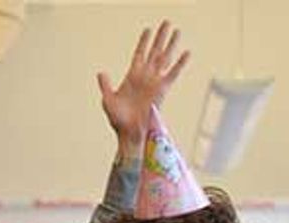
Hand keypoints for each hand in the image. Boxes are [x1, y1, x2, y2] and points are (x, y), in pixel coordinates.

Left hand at [97, 22, 189, 158]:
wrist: (129, 134)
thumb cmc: (118, 120)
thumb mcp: (108, 100)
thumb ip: (106, 85)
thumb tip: (101, 72)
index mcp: (132, 76)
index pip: (139, 53)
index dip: (143, 42)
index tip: (148, 30)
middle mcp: (145, 77)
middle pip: (154, 51)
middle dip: (160, 37)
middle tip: (167, 23)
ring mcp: (154, 82)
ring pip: (164, 58)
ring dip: (171, 44)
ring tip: (177, 30)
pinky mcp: (162, 90)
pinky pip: (173, 73)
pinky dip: (180, 63)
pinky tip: (186, 53)